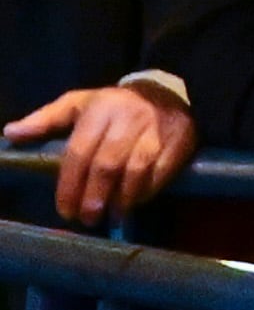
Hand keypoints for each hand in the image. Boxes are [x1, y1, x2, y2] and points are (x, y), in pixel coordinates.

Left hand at [5, 85, 196, 221]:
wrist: (168, 90)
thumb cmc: (113, 105)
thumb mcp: (78, 104)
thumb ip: (45, 120)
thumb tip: (9, 133)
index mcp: (100, 109)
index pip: (79, 152)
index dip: (70, 185)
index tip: (65, 209)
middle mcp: (129, 118)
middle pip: (108, 165)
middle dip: (94, 197)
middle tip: (87, 218)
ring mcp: (157, 129)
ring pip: (136, 170)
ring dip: (122, 198)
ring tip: (111, 215)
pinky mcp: (181, 139)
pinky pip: (162, 172)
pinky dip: (147, 191)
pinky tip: (135, 201)